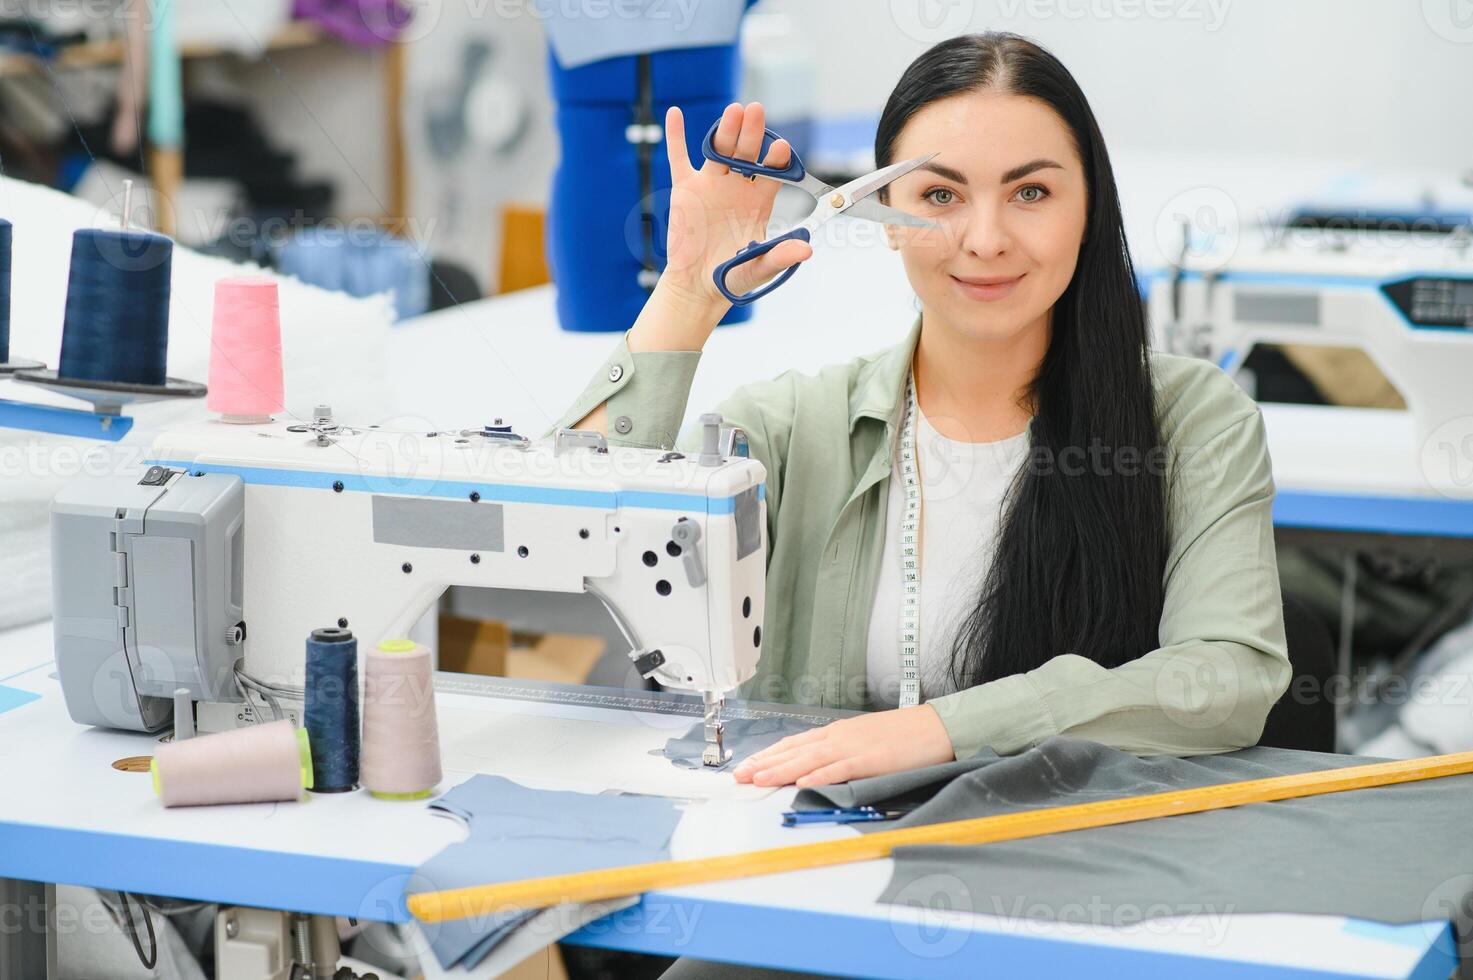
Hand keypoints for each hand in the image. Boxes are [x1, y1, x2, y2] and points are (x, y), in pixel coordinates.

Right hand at [659, 101, 813, 309]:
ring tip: (733, 111)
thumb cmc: (732, 276)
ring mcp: (711, 183)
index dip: (776, 159)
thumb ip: (780, 256)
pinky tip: (674, 114)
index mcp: (759, 200)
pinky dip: (676, 136)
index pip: (771, 173)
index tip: (781, 147)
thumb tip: (807, 250)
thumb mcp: (759, 268)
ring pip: (718, 151)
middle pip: (746, 154)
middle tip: (757, 111)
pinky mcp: (685, 188)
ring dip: (726, 130)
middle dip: (752, 133)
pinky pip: (679, 158)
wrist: (697, 284)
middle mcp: (738, 186)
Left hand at [732, 705, 954, 787]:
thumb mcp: (864, 740)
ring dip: (781, 770)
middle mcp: (839, 737)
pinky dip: (820, 776)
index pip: (794, 744)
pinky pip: (840, 769)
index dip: (769, 755)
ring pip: (809, 759)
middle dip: (765, 763)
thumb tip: (817, 768)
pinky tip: (802, 783)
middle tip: (739, 775)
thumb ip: (840, 753)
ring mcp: (854, 747)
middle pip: (794, 751)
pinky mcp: (870, 759)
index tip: (748, 765)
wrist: (935, 727)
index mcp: (837, 733)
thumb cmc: (903, 736)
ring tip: (759, 779)